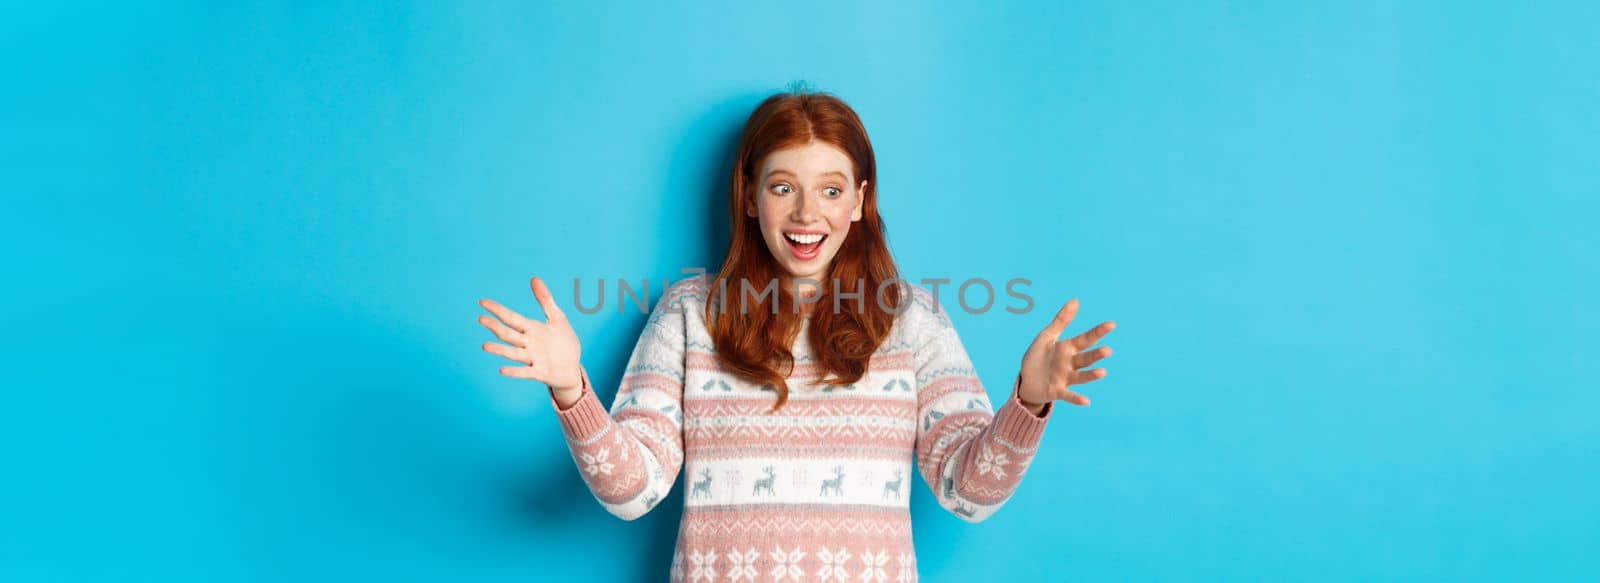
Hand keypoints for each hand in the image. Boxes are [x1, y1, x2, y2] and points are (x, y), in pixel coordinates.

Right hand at [478, 276, 583, 395]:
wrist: (572, 368)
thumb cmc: (563, 342)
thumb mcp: (557, 317)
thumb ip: (545, 299)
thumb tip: (534, 278)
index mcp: (532, 329)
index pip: (511, 317)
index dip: (497, 310)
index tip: (482, 302)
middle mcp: (529, 344)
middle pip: (508, 334)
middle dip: (495, 327)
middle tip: (481, 319)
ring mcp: (533, 359)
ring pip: (513, 353)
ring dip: (500, 350)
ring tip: (484, 346)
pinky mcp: (540, 373)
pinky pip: (525, 372)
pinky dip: (514, 371)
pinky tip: (502, 370)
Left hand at [1018, 298, 1115, 407]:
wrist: (1027, 380)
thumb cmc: (1038, 357)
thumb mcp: (1047, 336)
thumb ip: (1061, 320)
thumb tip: (1075, 300)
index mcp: (1068, 349)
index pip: (1085, 339)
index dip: (1098, 332)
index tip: (1111, 324)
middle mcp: (1070, 364)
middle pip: (1085, 358)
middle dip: (1096, 355)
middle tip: (1108, 351)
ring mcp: (1064, 378)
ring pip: (1080, 376)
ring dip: (1091, 375)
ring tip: (1102, 372)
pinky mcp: (1056, 391)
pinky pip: (1068, 395)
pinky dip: (1076, 398)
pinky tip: (1086, 401)